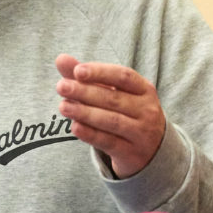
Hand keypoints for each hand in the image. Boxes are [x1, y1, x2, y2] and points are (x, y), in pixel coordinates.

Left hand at [55, 54, 166, 177]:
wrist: (152, 150)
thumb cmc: (126, 112)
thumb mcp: (113, 92)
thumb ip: (87, 77)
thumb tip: (60, 58)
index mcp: (144, 89)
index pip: (124, 76)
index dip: (100, 72)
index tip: (77, 71)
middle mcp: (147, 110)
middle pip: (114, 98)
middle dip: (85, 92)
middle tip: (61, 87)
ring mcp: (141, 133)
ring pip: (112, 121)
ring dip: (85, 113)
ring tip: (63, 106)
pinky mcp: (131, 153)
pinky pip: (109, 142)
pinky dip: (91, 134)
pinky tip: (74, 127)